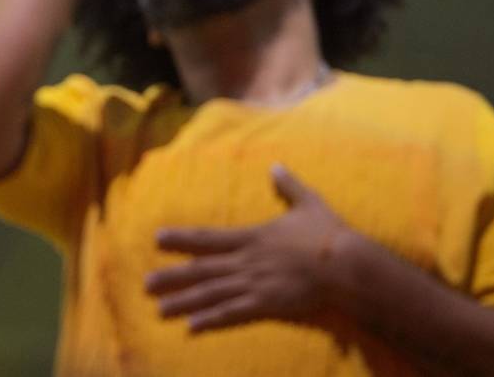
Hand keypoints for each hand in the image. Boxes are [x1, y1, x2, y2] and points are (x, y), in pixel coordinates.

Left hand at [145, 164, 348, 331]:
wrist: (348, 265)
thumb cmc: (330, 234)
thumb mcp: (309, 203)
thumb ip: (289, 186)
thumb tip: (277, 165)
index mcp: (253, 238)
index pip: (208, 238)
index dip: (181, 239)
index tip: (157, 239)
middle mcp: (247, 261)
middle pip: (202, 270)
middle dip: (173, 277)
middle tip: (146, 284)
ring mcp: (255, 284)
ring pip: (211, 293)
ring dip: (184, 301)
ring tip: (159, 309)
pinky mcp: (267, 305)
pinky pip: (233, 313)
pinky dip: (210, 319)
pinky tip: (191, 327)